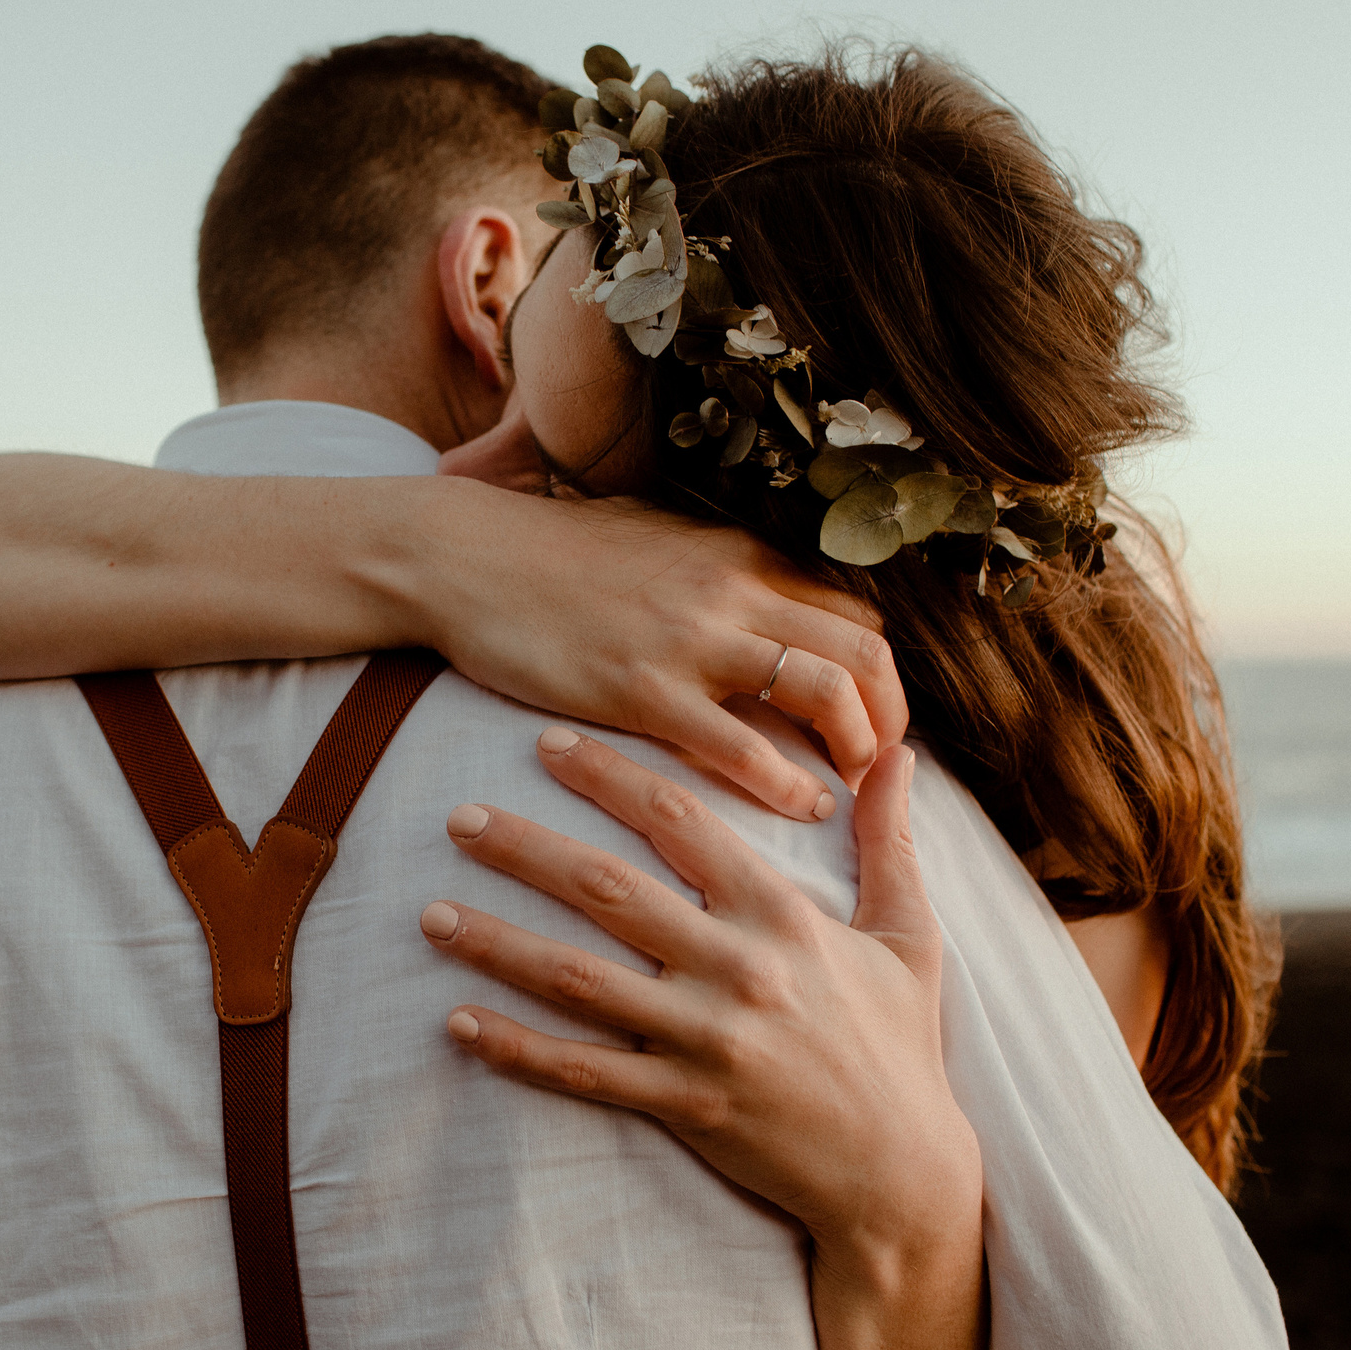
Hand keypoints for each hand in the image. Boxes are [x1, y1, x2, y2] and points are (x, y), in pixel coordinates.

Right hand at [409, 483, 906, 819]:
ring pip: (824, 689)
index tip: (875, 721)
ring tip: (847, 791)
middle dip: (888, 717)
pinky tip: (799, 809)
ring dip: (855, 748)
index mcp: (738, 556)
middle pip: (862, 651)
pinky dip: (786, 783)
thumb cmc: (547, 556)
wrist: (462, 558)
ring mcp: (691, 639)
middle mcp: (732, 590)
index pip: (852, 613)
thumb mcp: (651, 540)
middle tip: (879, 767)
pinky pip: (743, 743)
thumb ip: (710, 572)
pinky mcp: (643, 688)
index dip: (882, 676)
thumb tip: (750, 605)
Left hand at [425, 732, 1003, 1349]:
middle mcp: (736, 969)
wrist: (902, 1176)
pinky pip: (583, 1073)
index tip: (548, 745)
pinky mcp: (683, 1107)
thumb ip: (889, 843)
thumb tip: (897, 754)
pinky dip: (517, 1049)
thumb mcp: (910, 936)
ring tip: (429, 915)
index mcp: (782, 915)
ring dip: (497, 944)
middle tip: (458, 815)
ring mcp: (705, 1041)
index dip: (610, 776)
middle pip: (608, 890)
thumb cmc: (901, 1046)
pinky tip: (458, 1024)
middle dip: (525, 848)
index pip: (680, 821)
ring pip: (578, 980)